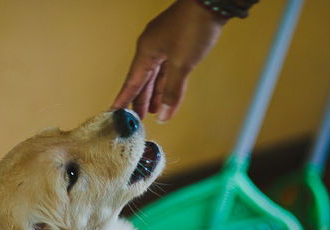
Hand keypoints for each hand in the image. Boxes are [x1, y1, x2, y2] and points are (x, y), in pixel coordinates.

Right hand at [112, 0, 226, 122]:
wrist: (213, 3)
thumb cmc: (193, 27)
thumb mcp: (182, 64)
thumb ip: (172, 92)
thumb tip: (163, 116)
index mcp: (147, 50)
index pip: (132, 81)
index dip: (124, 98)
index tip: (116, 112)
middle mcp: (153, 48)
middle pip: (144, 79)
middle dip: (141, 99)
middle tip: (138, 118)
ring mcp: (166, 46)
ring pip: (157, 76)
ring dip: (156, 94)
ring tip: (154, 111)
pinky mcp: (179, 45)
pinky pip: (170, 70)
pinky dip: (169, 84)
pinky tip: (170, 96)